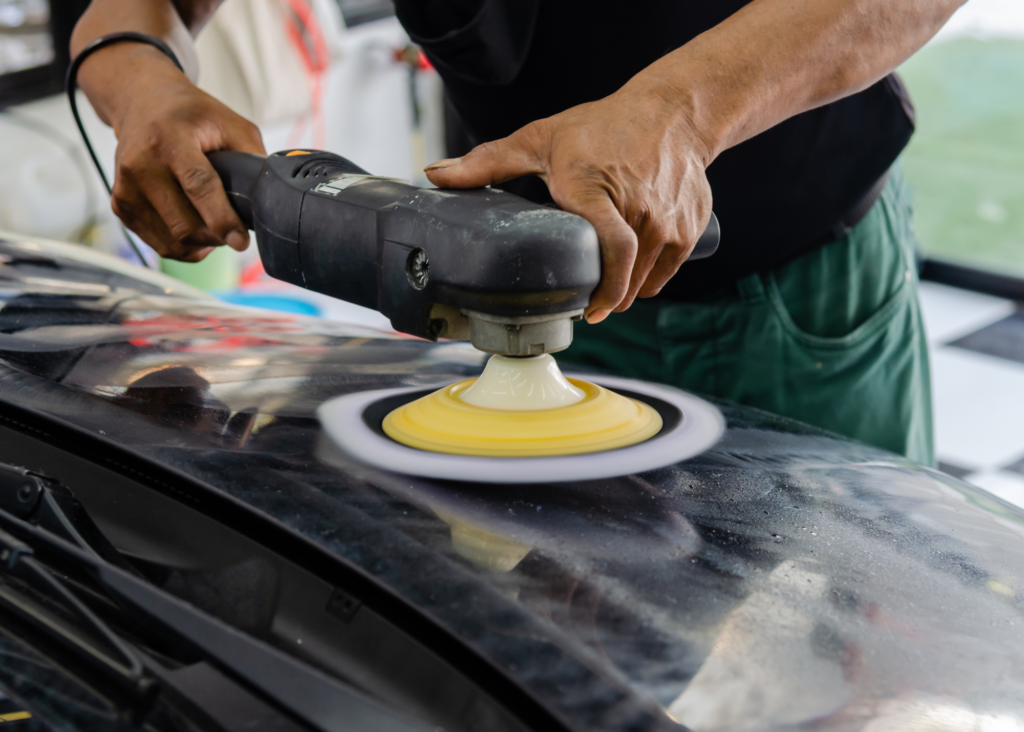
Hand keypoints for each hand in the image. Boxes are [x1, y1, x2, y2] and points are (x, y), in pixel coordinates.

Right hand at [83, 47, 265, 261]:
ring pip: (173, 241)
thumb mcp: (230, 123)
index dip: (222, 219)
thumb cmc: (191, 116)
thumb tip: (272, 198)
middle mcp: (140, 164)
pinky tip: (196, 229)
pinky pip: (160, 243)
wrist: (142, 102)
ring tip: (216, 227)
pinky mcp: (120, 205)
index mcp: (169, 138)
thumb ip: (252, 159)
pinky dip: (184, 245)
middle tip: (235, 230)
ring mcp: (125, 187)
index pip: (198, 186)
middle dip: (217, 237)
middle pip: (185, 224)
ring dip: (202, 244)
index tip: (241, 241)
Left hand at [424, 84, 712, 322]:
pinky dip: (647, 282)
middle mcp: (640, 209)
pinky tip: (629, 276)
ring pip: (645, 283)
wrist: (674, 113)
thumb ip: (487, 161)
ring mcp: (670, 221)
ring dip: (623, 293)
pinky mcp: (691, 230)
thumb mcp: (541, 139)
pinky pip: (666, 274)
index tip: (586, 312)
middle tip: (581, 304)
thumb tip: (434, 175)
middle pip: (624, 278)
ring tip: (602, 289)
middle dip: (602, 298)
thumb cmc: (602, 126)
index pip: (612, 251)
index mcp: (597, 189)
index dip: (601, 290)